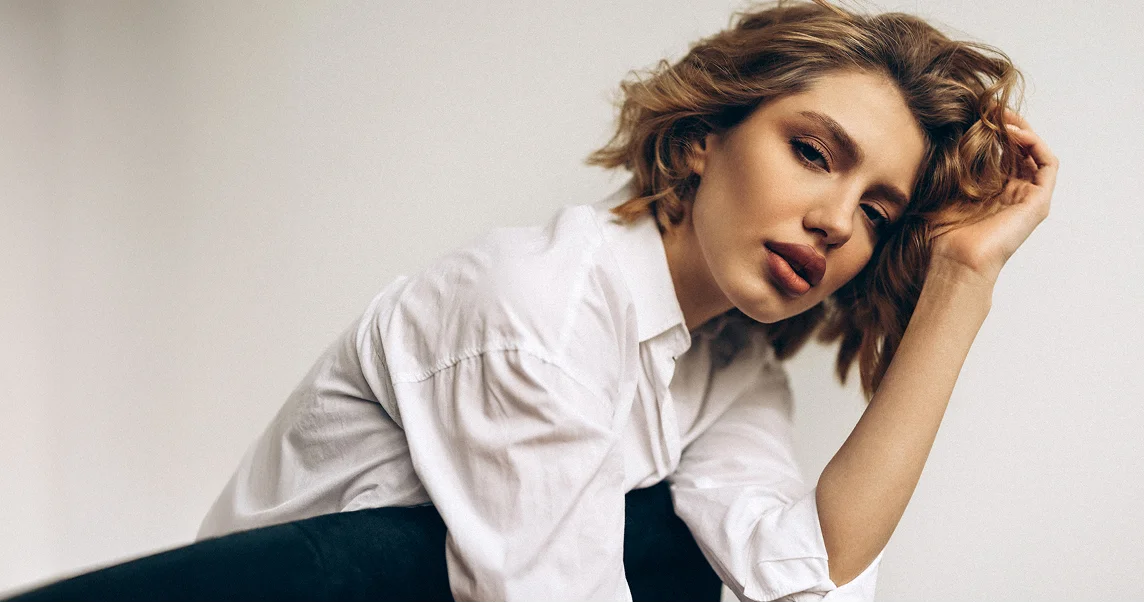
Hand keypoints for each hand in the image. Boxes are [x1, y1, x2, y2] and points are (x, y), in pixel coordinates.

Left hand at [930, 110, 1057, 282]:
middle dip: (1009, 125)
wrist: (956, 260)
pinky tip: (1015, 134)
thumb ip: (950, 166)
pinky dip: (1036, 145)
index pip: (1001, 152)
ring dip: (1023, 131)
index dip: (993, 131)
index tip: (978, 112)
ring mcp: (1028, 198)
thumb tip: (942, 134)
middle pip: (1020, 149)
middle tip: (993, 107)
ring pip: (1036, 153)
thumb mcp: (943, 191)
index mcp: (992, 192)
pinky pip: (1048, 165)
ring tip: (1004, 117)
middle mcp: (1013, 193)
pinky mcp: (1039, 202)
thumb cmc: (943, 233)